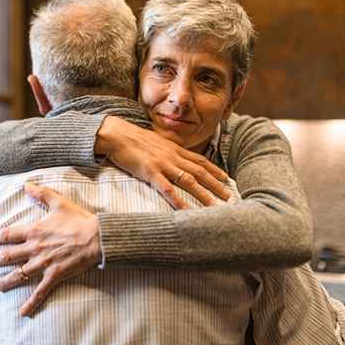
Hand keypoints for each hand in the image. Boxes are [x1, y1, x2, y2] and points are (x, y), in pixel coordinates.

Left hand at [0, 182, 101, 315]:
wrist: (97, 238)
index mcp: (34, 231)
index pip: (8, 235)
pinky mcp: (54, 275)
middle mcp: (35, 248)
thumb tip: (26, 184)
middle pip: (8, 256)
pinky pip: (40, 291)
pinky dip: (31, 303)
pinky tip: (22, 312)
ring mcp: (43, 263)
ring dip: (5, 281)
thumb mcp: (59, 202)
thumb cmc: (78, 220)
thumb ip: (41, 193)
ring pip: (19, 274)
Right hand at [95, 116, 229, 208]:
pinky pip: (167, 189)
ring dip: (203, 194)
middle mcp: (173, 156)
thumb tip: (175, 159)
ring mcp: (162, 164)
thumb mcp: (155, 143)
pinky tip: (185, 210)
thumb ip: (167, 151)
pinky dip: (178, 200)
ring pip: (188, 180)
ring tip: (214, 206)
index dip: (214, 170)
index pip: (200, 160)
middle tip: (228, 196)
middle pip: (199, 171)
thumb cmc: (132, 139)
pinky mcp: (150, 172)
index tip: (226, 178)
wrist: (116, 134)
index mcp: (174, 149)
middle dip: (215, 184)